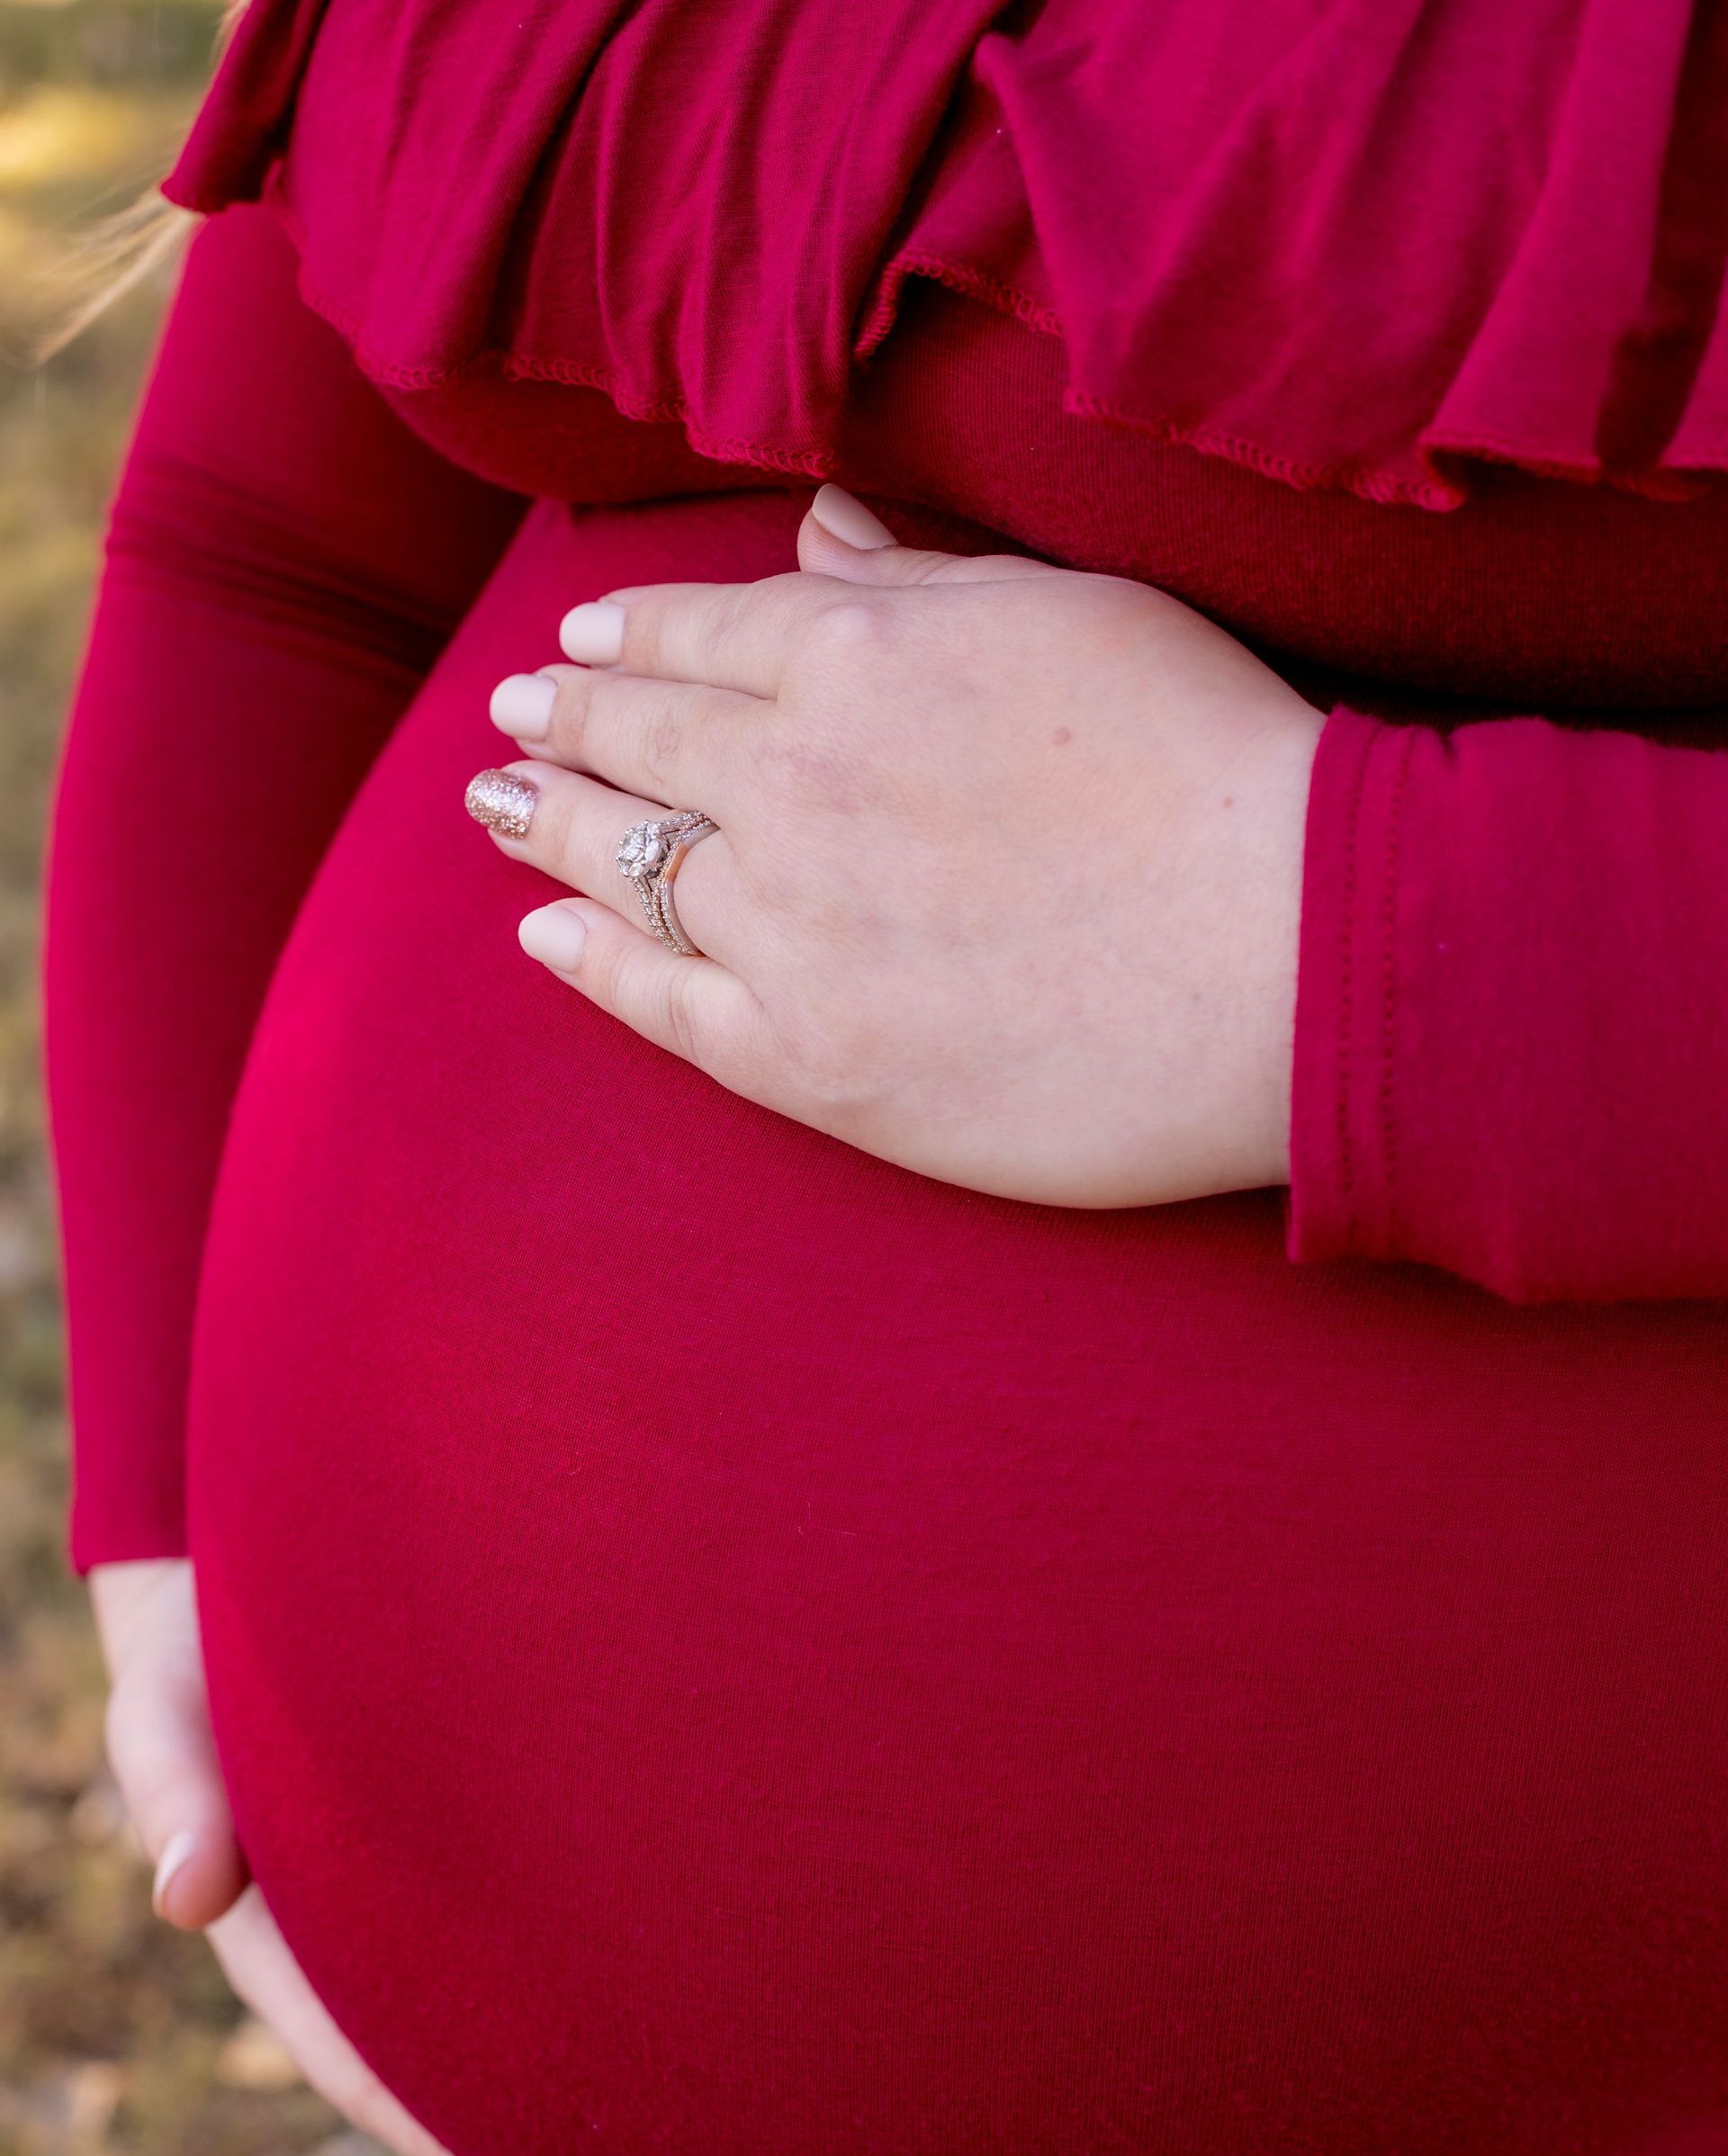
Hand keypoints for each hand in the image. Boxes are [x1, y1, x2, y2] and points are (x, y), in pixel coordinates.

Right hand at [87, 1559, 588, 2155]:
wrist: (252, 1617)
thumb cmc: (200, 1670)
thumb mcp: (166, 1721)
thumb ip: (176, 1793)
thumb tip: (184, 1896)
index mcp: (290, 1951)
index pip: (382, 2073)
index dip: (464, 2149)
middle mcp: (358, 1967)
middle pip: (461, 2094)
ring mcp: (405, 1941)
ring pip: (502, 2052)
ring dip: (579, 2133)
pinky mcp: (456, 1891)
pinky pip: (525, 1982)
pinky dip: (580, 2041)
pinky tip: (661, 2092)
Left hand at [471, 486, 1322, 1207]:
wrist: (1291, 955)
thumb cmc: (1213, 765)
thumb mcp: (1074, 613)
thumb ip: (923, 579)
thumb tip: (815, 530)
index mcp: (859, 657)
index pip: (703, 635)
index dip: (627, 636)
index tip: (577, 643)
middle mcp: (795, 782)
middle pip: (642, 743)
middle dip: (564, 719)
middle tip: (511, 714)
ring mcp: (790, 929)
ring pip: (632, 866)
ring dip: (549, 823)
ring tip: (497, 806)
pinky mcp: (811, 1060)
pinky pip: (662, 1003)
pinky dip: (589, 959)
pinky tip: (543, 932)